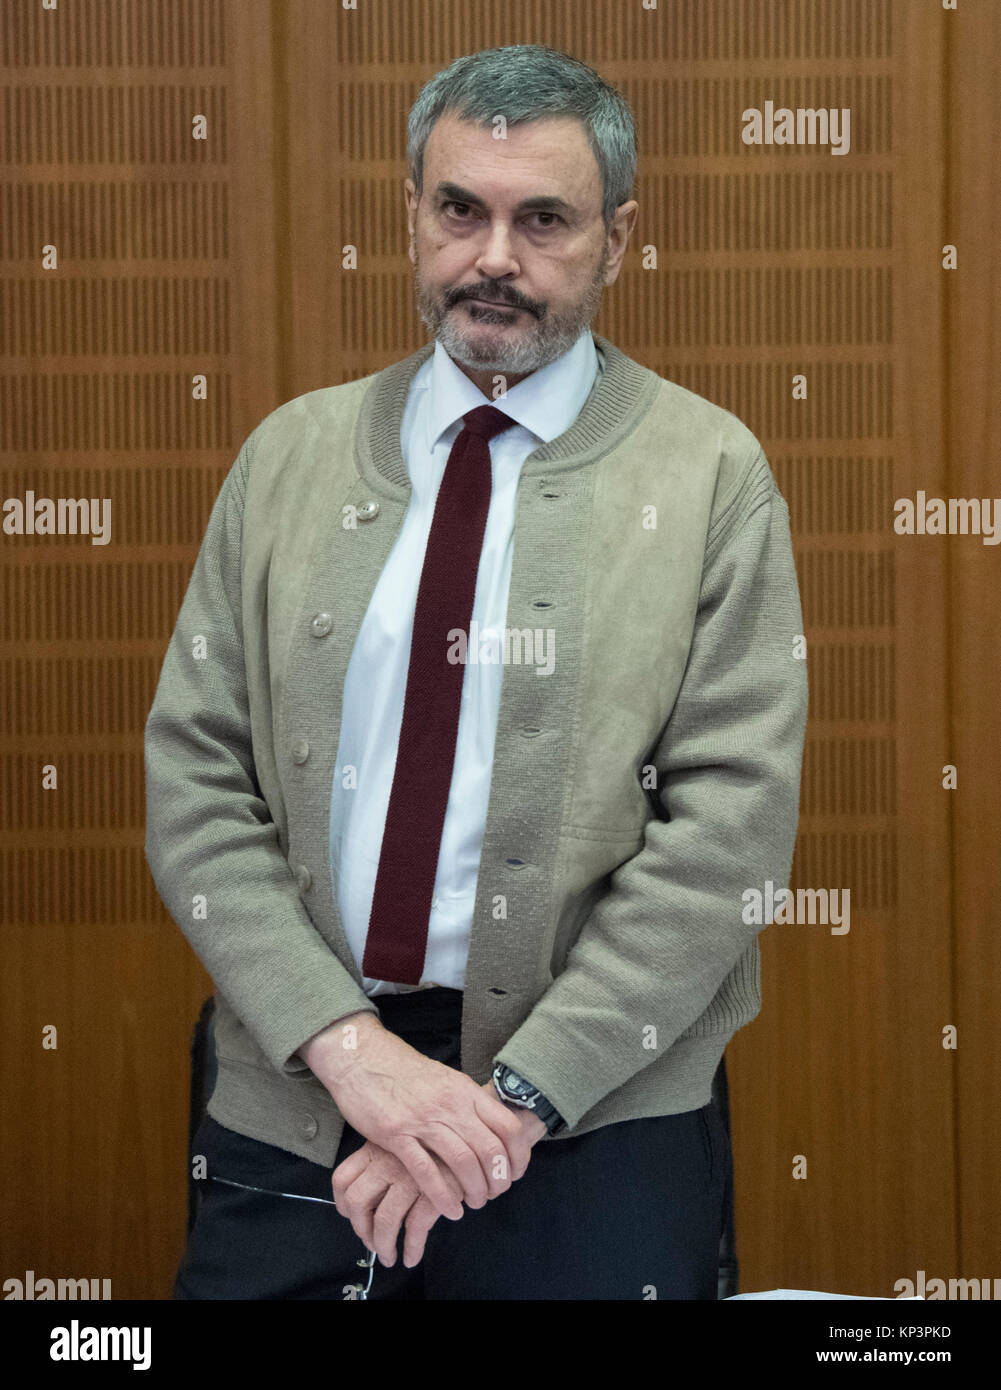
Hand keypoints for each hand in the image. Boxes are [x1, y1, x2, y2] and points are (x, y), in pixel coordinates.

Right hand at [332, 1080, 548, 1268]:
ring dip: (475, 1190)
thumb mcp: (445, 1079)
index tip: (515, 1173)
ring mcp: (423, 1119)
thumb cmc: (404, 1071)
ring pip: (463, 1162)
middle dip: (499, 1180)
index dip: (518, 1156)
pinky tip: (451, 1209)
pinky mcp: (396, 1134)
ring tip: (476, 1203)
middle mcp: (450, 1104)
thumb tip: (489, 1127)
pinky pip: (426, 1171)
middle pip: (490, 1150)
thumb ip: (466, 1102)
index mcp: (465, 1090)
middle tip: (496, 1193)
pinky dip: (443, 1196)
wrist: (362, 1057)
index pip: (507, 1126)